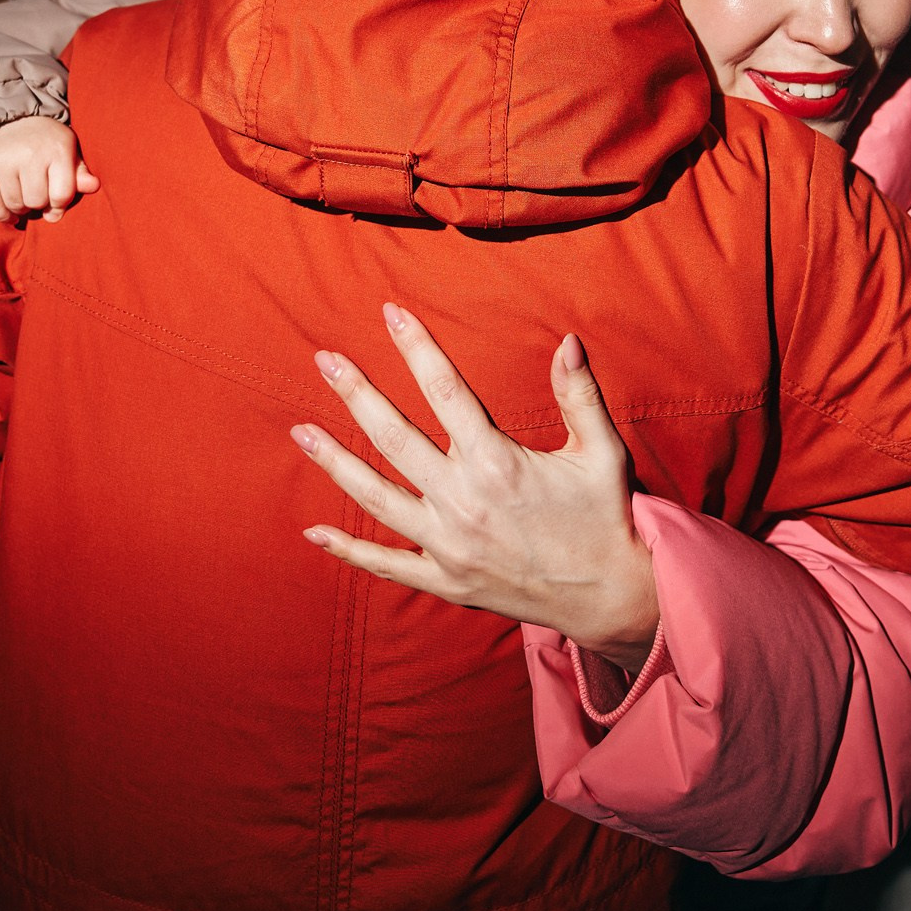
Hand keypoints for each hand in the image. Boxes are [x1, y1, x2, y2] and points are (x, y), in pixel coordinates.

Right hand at [0, 115, 97, 221]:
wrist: (10, 122)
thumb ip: (79, 173)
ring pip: (15, 205)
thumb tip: (94, 186)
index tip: (56, 200)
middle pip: (37, 202)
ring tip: (24, 196)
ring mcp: (4, 161)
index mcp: (57, 149)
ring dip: (21, 208)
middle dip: (39, 204)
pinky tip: (10, 211)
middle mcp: (29, 154)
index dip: (59, 204)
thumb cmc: (46, 144)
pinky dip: (2, 214)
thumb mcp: (67, 152)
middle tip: (37, 194)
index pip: (61, 195)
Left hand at [291, 304, 658, 671]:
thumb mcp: (600, 450)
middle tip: (325, 360)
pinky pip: (387, 566)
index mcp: (497, 462)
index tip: (391, 313)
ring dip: (335, 462)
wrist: (610, 596)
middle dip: (356, 394)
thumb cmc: (604, 517)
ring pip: (376, 497)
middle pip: (394, 437)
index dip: (416, 347)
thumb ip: (578, 394)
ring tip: (300, 431)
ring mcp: (448, 545)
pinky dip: (349, 550)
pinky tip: (314, 531)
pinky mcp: (446, 580)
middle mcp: (463, 501)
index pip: (445, 390)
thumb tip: (566, 339)